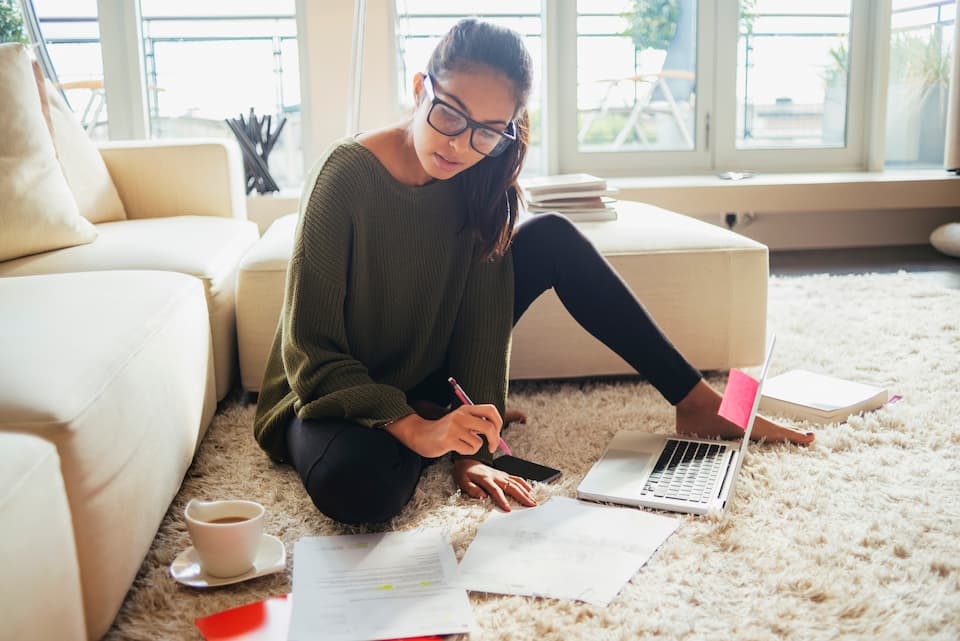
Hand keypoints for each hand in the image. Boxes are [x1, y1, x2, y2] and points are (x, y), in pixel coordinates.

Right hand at [386, 404, 502, 457]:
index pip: (490, 410)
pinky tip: (455, 447)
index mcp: (466, 409)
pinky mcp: (449, 440)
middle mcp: (461, 415)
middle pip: (489, 427)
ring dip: (474, 447)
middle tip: (492, 447)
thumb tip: (496, 432)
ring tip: (462, 445)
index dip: (498, 422)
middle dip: (495, 440)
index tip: (497, 432)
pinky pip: (468, 450)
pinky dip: (466, 452)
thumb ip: (476, 422)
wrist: (420, 434)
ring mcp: (454, 427)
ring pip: (479, 442)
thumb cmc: (444, 431)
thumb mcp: (460, 420)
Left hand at [453, 459, 536, 510]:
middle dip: (522, 497)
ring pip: (516, 483)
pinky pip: (516, 478)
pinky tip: (530, 490)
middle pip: (511, 486)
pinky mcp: (504, 474)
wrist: (468, 461)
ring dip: (526, 492)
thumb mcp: (463, 482)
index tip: (508, 509)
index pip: (496, 490)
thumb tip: (482, 496)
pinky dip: (525, 484)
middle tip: (531, 506)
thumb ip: (472, 489)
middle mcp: (496, 476)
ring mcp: (501, 474)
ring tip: (533, 501)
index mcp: (485, 479)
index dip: (502, 500)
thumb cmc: (465, 473)